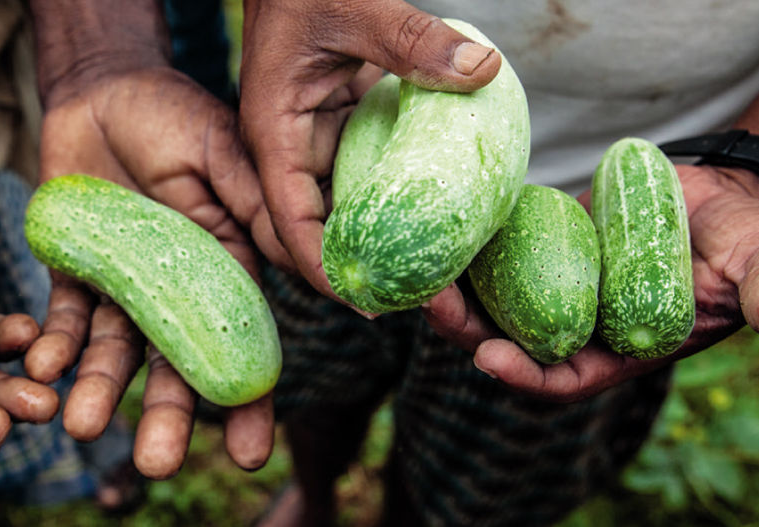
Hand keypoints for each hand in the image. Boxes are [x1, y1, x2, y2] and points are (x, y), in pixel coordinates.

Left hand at [26, 66, 275, 477]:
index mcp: (224, 268)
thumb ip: (261, 210)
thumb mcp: (225, 153)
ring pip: (113, 351)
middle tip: (156, 465)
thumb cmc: (174, 112)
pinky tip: (41, 369)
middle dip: (166, 415)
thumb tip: (326, 267)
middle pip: (172, 364)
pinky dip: (51, 344)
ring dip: (98, 390)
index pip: (240, 342)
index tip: (250, 453)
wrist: (100, 87)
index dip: (247, 400)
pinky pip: (61, 318)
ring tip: (79, 427)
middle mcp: (175, 289)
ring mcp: (122, 285)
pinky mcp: (73, 272)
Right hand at [238, 0, 501, 298]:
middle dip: (368, 269)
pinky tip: (442, 220)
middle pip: (321, 226)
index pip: (290, 218)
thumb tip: (483, 72)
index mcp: (275, 130)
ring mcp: (318, 135)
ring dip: (387, 239)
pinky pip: (369, 171)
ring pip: (348, 205)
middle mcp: (292, 144)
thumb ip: (412, 38)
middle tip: (429, 302)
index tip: (369, 304)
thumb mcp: (356, 4)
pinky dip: (399, 198)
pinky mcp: (343, 121)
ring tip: (442, 277)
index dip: (324, 268)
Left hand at [423, 165, 758, 401]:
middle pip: (511, 340)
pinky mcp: (542, 247)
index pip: (565, 377)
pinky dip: (468, 248)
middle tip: (432, 302)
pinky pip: (496, 255)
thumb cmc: (751, 240)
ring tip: (419, 266)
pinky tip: (437, 226)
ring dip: (455, 289)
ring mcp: (556, 286)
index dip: (527, 374)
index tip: (490, 358)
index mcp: (622, 349)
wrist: (727, 198)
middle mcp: (580, 324)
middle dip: (467, 329)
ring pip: (492, 300)